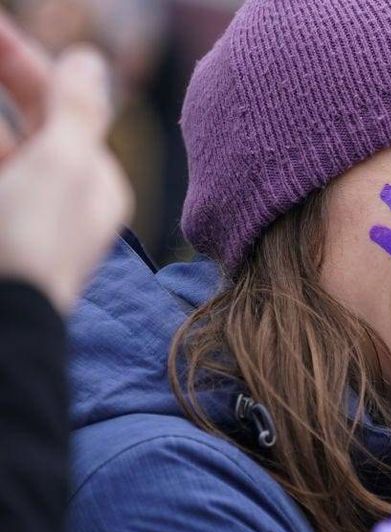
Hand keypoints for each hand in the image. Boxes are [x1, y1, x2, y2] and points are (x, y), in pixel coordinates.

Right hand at [0, 13, 130, 313]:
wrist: (3, 326)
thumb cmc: (34, 240)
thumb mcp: (62, 164)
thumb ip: (77, 109)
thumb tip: (91, 60)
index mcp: (93, 181)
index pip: (61, 103)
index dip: (19, 58)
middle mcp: (58, 195)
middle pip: (20, 119)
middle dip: (1, 76)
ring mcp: (20, 212)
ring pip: (1, 147)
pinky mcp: (2, 233)